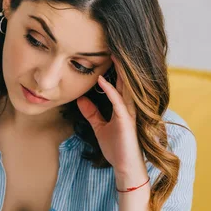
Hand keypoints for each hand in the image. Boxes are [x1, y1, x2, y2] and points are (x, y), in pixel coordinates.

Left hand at [77, 55, 146, 179]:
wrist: (125, 168)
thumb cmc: (116, 148)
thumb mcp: (100, 127)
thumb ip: (91, 113)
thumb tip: (80, 99)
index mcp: (123, 106)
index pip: (120, 81)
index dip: (114, 67)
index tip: (106, 51)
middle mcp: (129, 106)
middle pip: (125, 79)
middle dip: (120, 62)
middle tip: (112, 42)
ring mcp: (129, 113)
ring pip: (125, 86)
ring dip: (118, 70)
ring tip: (111, 52)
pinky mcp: (126, 121)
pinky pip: (118, 101)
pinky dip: (110, 89)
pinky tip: (101, 79)